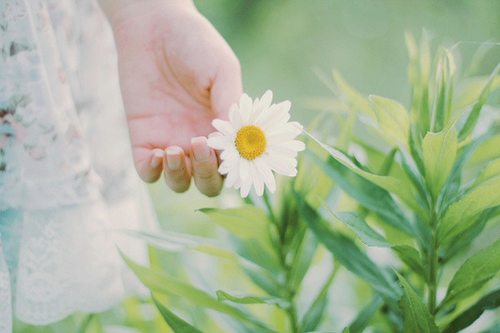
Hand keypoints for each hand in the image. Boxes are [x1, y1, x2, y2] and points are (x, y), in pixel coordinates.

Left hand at [109, 0, 241, 195]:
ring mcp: (171, 141)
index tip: (231, 155)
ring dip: (180, 176)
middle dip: (207, 175)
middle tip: (199, 146)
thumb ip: (231, 104)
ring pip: (180, 183)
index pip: (235, 165)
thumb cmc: (195, 45)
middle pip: (208, 182)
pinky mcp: (143, 138)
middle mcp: (199, 140)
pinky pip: (147, 172)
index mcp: (224, 129)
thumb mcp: (223, 71)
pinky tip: (157, 154)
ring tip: (174, 149)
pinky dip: (152, 172)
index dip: (236, 169)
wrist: (154, 27)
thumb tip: (238, 141)